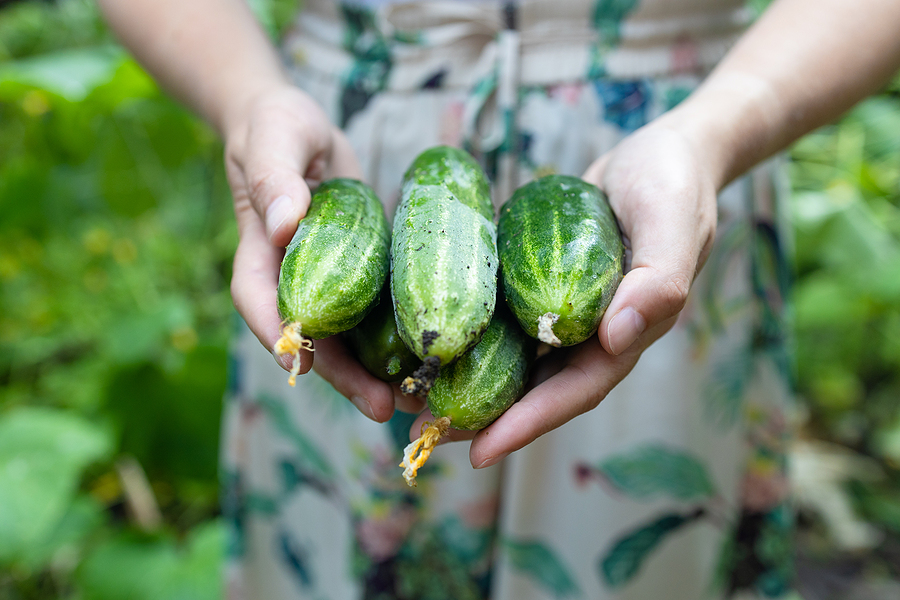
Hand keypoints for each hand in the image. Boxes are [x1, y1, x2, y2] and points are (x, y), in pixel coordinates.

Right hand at [224, 85, 396, 421]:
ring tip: (417, 402)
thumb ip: (275, 178)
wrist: (302, 129)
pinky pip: (373, 318)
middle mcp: (290, 282)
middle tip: (385, 408)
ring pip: (346, 341)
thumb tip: (283, 225)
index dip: (282, 340)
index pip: (260, 307)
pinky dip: (396, 342)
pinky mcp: (356, 279)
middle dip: (345, 379)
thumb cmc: (278, 127)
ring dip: (377, 375)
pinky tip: (427, 361)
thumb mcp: (275, 139)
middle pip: (312, 342)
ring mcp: (325, 286)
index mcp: (258, 258)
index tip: (305, 368)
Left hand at [410, 123, 718, 466]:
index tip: (480, 453)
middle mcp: (592, 334)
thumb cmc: (672, 184)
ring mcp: (565, 312)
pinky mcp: (542, 286)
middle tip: (425, 436)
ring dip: (468, 383)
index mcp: (626, 334)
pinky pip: (505, 320)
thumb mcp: (672, 224)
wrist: (664, 153)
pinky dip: (472, 336)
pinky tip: (432, 341)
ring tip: (414, 401)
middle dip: (484, 418)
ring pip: (515, 361)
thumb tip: (616, 339)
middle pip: (535, 390)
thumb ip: (658, 282)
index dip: (528, 424)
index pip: (574, 392)